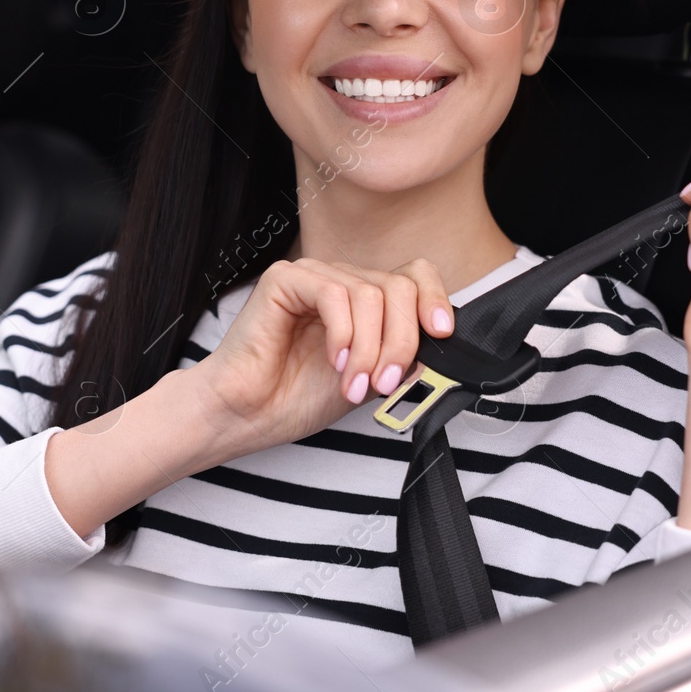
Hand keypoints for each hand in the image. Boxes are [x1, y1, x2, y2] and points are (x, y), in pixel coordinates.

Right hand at [178, 257, 456, 463]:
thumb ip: (402, 355)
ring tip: (354, 384)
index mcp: (366, 301)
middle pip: (400, 287)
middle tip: (384, 383)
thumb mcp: (371, 378)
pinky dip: (343, 334)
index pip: (415, 276)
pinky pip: (334, 294)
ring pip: (371, 294)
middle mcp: (343, 282)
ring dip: (370, 348)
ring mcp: (314, 276)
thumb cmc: (297, 397)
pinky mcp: (285, 279)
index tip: (443, 335)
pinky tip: (334, 362)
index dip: (435, 300)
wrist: (247, 415)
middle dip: (402, 341)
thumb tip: (440, 343)